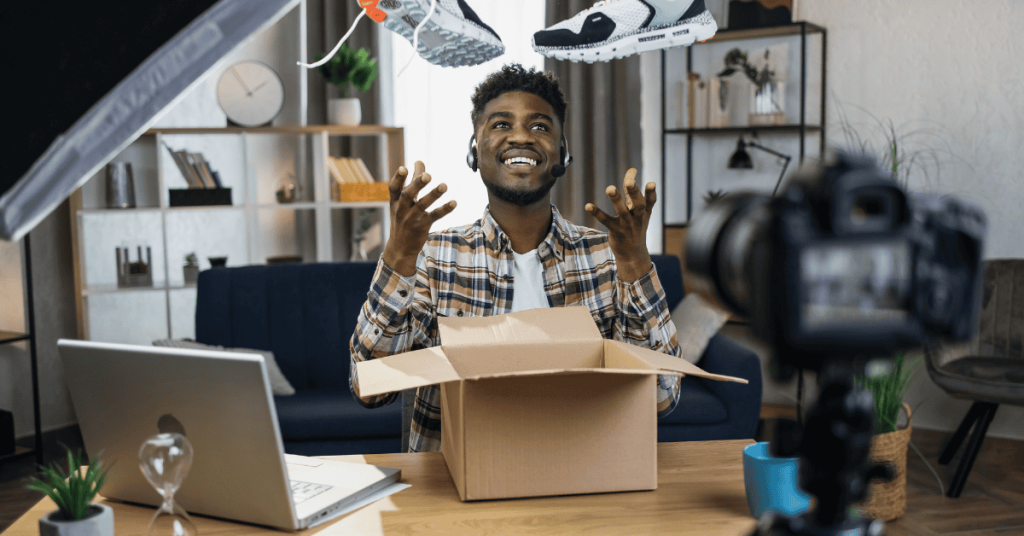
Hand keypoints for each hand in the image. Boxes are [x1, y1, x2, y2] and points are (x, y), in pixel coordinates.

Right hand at [381, 161, 456, 276]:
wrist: (400, 248)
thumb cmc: (403, 218)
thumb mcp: (403, 201)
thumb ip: (412, 181)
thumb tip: (418, 161)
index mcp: (395, 201)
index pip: (394, 188)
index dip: (398, 178)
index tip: (404, 168)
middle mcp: (402, 209)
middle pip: (408, 195)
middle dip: (417, 184)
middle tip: (428, 175)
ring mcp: (411, 218)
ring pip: (422, 205)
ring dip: (434, 195)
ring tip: (444, 185)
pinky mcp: (422, 226)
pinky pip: (434, 216)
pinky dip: (444, 209)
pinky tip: (454, 203)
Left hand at [585, 168, 655, 281]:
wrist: (633, 254)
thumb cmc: (635, 226)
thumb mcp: (637, 210)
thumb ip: (632, 191)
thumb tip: (632, 169)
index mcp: (645, 212)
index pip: (649, 201)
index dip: (650, 192)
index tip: (651, 182)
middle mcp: (637, 218)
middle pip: (638, 205)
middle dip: (634, 192)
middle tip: (629, 182)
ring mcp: (627, 226)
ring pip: (622, 212)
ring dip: (616, 199)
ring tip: (610, 188)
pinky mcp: (616, 231)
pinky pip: (606, 221)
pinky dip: (597, 213)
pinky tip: (588, 205)